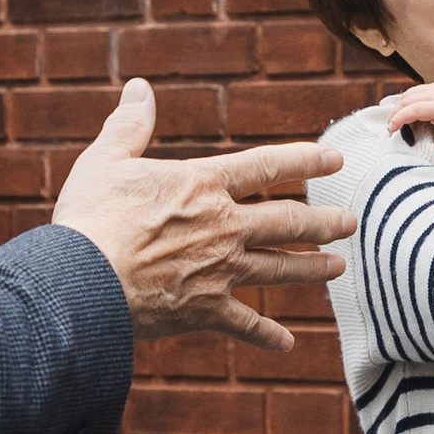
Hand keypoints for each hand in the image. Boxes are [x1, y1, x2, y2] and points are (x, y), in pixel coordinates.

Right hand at [53, 78, 350, 349]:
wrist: (83, 281)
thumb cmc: (90, 217)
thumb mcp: (106, 160)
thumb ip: (130, 125)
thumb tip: (140, 88)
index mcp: (203, 184)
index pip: (266, 166)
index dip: (305, 159)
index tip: (335, 158)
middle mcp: (223, 226)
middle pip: (287, 221)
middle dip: (323, 221)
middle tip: (350, 221)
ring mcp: (219, 271)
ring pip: (279, 268)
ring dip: (312, 268)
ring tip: (338, 268)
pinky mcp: (205, 310)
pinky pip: (245, 324)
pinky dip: (266, 336)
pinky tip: (287, 344)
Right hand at [383, 79, 433, 155]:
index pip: (415, 109)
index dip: (400, 118)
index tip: (391, 129)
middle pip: (407, 99)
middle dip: (394, 113)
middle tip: (390, 130)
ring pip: (409, 92)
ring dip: (399, 106)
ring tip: (395, 122)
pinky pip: (416, 90)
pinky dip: (406, 99)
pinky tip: (404, 110)